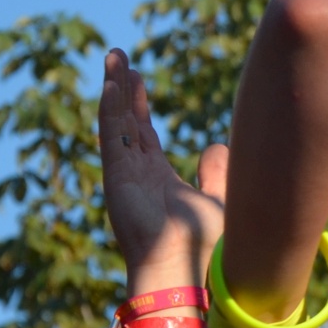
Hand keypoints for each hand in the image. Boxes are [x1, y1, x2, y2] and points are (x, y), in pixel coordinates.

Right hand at [98, 51, 225, 283]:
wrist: (186, 272)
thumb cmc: (204, 248)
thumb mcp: (218, 200)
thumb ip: (215, 174)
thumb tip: (214, 146)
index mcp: (156, 179)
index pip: (142, 132)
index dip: (138, 103)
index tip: (136, 77)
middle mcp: (136, 174)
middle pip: (125, 121)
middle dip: (122, 87)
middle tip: (118, 56)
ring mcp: (124, 175)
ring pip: (116, 122)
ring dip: (114, 89)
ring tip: (113, 56)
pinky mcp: (117, 178)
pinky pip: (111, 137)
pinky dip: (110, 111)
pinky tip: (111, 85)